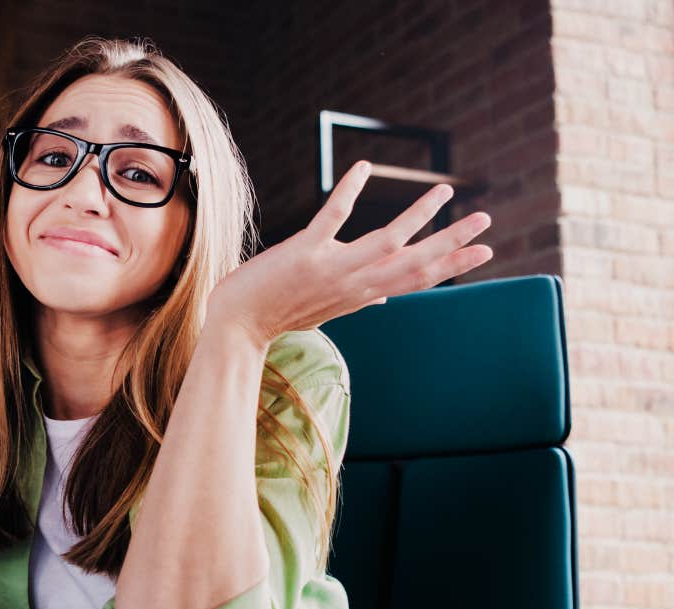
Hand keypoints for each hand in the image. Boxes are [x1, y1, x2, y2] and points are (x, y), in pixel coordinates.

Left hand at [207, 160, 492, 346]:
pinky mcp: (304, 253)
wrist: (237, 325)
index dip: (452, 264)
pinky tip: (363, 168)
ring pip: (386, 240)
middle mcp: (354, 284)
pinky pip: (333, 217)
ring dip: (417, 215)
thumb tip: (384, 298)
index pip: (417, 279)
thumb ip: (359, 298)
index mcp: (361, 294)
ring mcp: (332, 269)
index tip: (485, 250)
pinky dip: (348, 191)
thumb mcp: (328, 309)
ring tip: (443, 189)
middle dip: (452, 241)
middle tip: (486, 219)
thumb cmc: (280, 312)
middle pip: (414, 262)